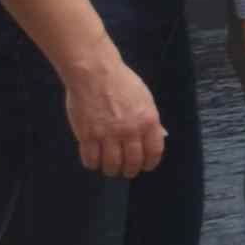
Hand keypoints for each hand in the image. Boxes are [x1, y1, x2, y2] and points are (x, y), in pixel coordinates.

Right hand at [59, 48, 166, 178]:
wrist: (94, 73)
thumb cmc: (121, 82)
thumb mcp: (145, 99)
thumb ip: (150, 120)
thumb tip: (156, 136)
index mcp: (148, 122)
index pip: (154, 152)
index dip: (150, 163)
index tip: (145, 167)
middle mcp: (129, 131)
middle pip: (132, 162)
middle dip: (130, 170)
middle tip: (126, 171)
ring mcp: (107, 135)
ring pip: (112, 164)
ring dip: (112, 170)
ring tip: (110, 168)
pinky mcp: (87, 135)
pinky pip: (91, 159)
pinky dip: (93, 164)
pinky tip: (94, 161)